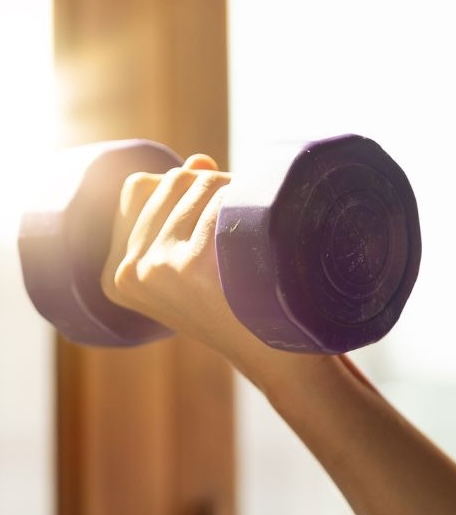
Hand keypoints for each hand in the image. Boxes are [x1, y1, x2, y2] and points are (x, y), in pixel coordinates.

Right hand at [101, 154, 260, 365]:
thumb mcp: (197, 263)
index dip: (184, 187)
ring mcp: (157, 268)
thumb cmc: (241, 304)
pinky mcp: (189, 266)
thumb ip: (185, 209)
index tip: (214, 218)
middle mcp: (129, 272)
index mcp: (119, 275)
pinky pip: (222, 200)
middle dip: (213, 186)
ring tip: (256, 231)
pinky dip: (249, 205)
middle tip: (244, 221)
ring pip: (199, 182)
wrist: (276, 354)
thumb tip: (198, 160)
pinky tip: (264, 236)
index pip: (139, 187)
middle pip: (172, 180)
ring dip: (236, 191)